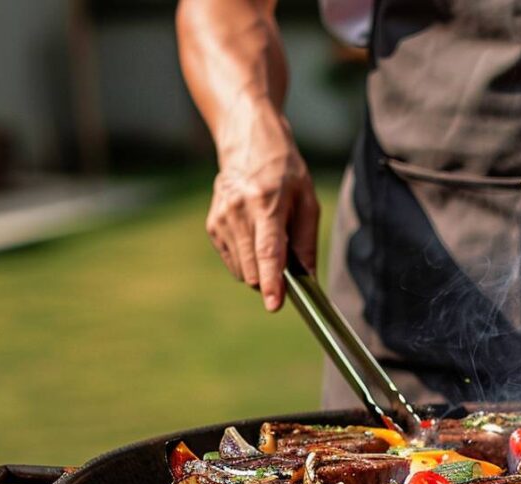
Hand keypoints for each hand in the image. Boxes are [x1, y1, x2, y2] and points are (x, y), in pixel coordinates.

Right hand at [205, 100, 319, 311]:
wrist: (247, 142)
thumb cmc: (284, 170)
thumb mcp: (307, 200)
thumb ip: (306, 242)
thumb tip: (308, 280)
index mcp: (265, 203)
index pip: (268, 251)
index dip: (272, 282)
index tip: (274, 304)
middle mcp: (237, 212)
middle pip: (253, 268)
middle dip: (272, 278)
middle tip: (286, 257)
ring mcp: (221, 219)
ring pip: (242, 270)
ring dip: (260, 268)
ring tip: (269, 236)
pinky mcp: (212, 225)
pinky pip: (233, 262)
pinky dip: (247, 259)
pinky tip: (254, 235)